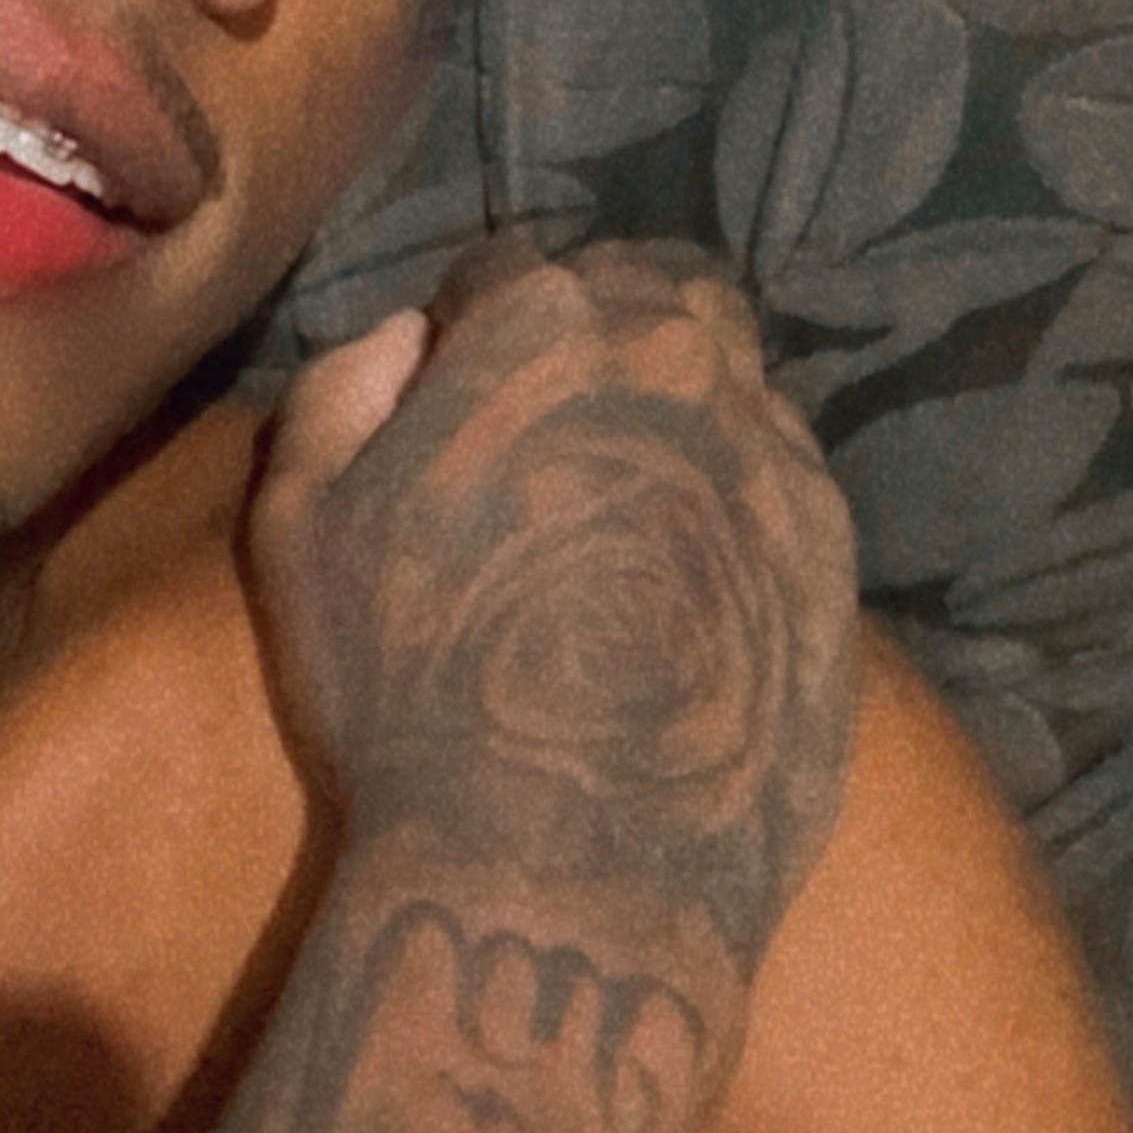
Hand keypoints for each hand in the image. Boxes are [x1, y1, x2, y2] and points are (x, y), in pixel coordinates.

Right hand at [253, 239, 859, 965]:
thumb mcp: (301, 523)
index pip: (505, 271)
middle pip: (639, 292)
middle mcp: (675, 356)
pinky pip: (781, 466)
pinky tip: (691, 564)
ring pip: (728, 366)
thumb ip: (343, 388)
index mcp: (544, 327)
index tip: (452, 391)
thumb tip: (408, 339)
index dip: (467, 327)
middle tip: (547, 424)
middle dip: (591, 331)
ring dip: (675, 391)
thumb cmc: (406, 683)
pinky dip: (734, 481)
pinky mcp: (831, 541)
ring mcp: (770, 446)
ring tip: (627, 483)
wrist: (568, 860)